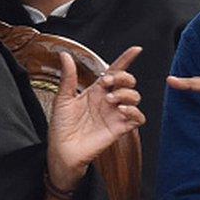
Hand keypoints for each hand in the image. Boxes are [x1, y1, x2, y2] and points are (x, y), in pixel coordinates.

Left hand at [47, 46, 144, 190]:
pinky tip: (121, 110)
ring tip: (111, 100)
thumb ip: (68, 77)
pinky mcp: (119, 129)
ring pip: (135, 97)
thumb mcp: (63, 98)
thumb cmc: (61, 126)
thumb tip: (64, 54)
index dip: (126, 59)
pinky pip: (138, 118)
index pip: (115, 71)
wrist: (62, 150)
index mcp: (96, 90)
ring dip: (126, 94)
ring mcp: (115, 114)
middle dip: (123, 77)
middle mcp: (108, 100)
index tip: (136, 50)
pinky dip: (134, 111)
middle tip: (108, 83)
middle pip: (128, 81)